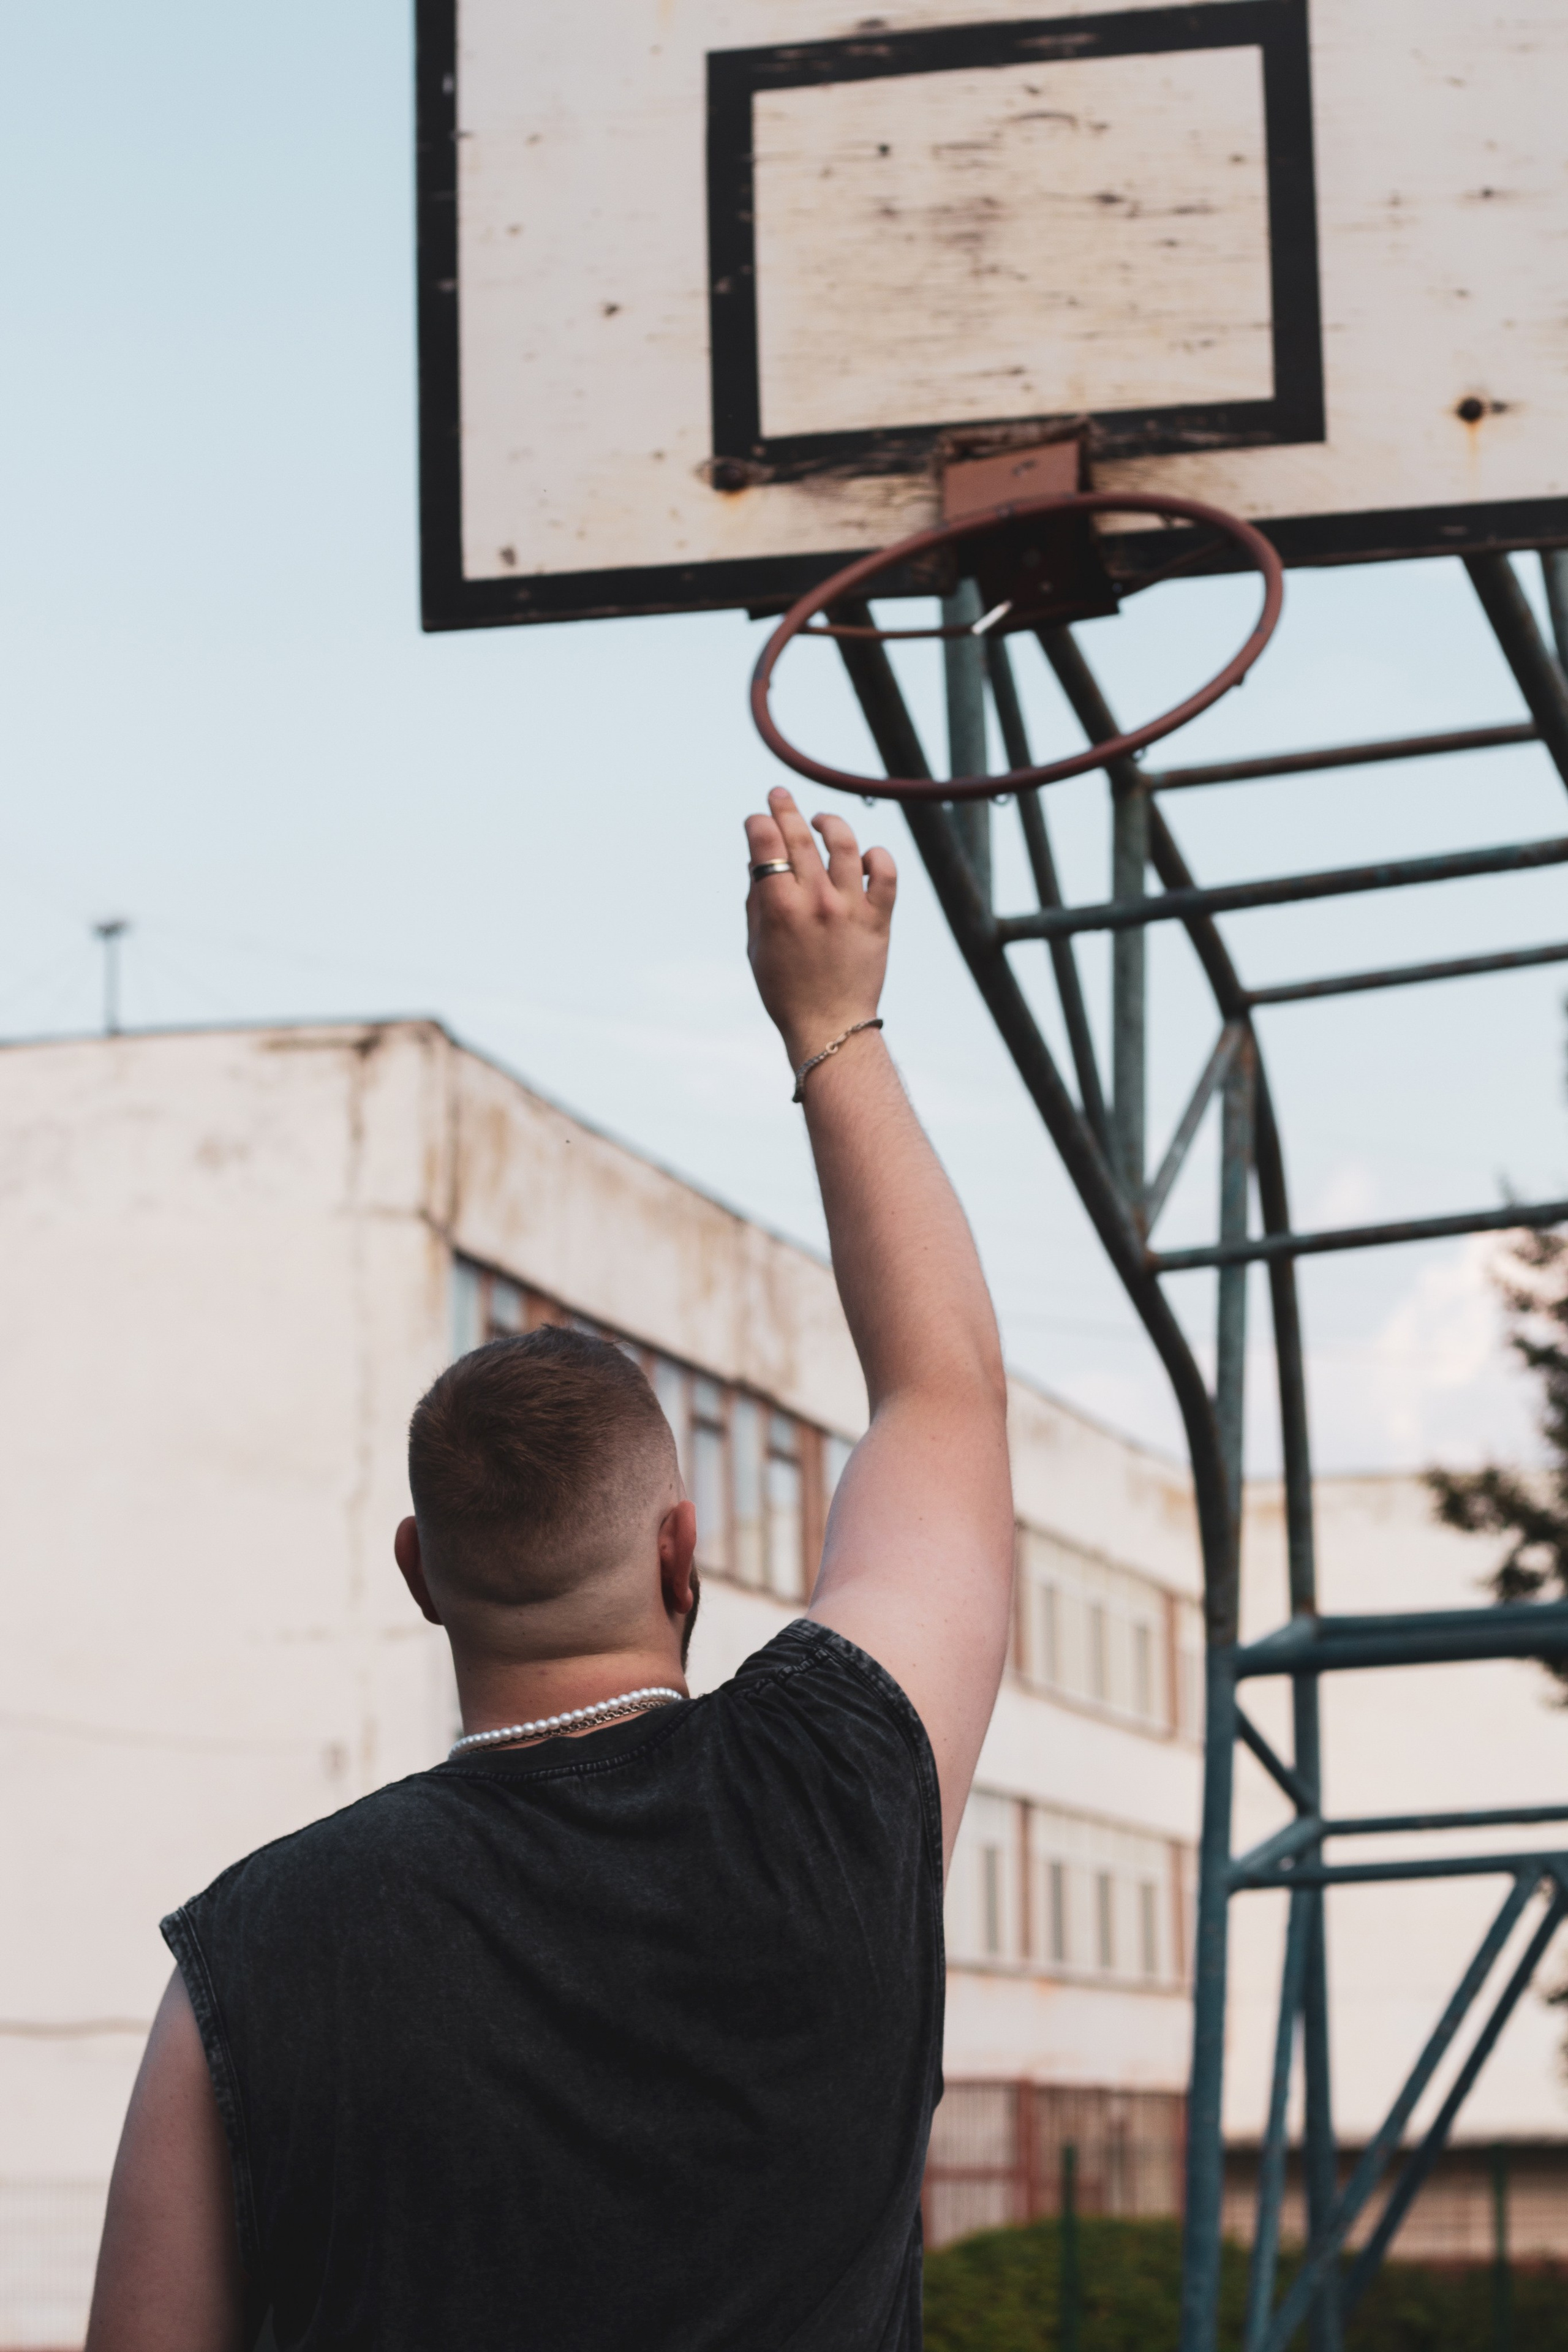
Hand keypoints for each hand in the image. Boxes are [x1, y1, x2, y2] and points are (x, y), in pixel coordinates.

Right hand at [744, 788, 896, 1071]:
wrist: (830, 1024)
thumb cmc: (785, 990)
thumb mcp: (757, 945)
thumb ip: (756, 900)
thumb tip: (757, 861)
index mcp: (780, 908)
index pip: (766, 844)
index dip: (758, 823)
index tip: (756, 820)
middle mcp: (816, 901)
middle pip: (800, 835)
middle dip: (785, 808)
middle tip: (779, 795)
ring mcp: (851, 906)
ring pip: (844, 843)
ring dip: (829, 822)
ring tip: (820, 820)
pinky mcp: (879, 917)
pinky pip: (885, 871)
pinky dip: (876, 855)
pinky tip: (863, 855)